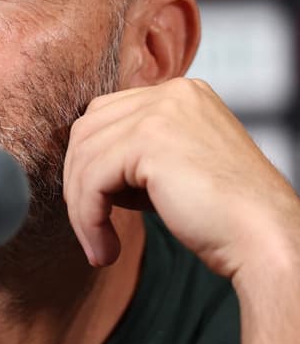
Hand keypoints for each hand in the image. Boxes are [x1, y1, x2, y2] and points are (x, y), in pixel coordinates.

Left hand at [62, 77, 299, 279]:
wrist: (265, 240)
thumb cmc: (224, 217)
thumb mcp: (174, 169)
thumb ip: (134, 158)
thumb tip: (81, 171)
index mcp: (180, 94)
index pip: (105, 117)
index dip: (89, 164)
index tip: (94, 208)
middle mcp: (171, 93)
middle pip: (87, 131)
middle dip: (78, 183)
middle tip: (91, 229)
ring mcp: (161, 111)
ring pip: (84, 157)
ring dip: (82, 209)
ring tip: (99, 246)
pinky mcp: (149, 140)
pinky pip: (91, 180)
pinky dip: (87, 219)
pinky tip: (105, 249)